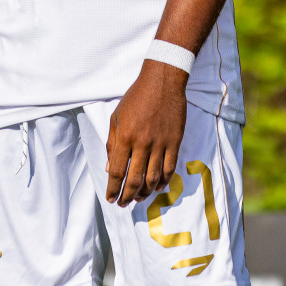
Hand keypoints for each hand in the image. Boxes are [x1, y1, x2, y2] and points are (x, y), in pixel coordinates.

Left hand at [106, 60, 187, 206]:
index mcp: (125, 137)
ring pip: (153, 177)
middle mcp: (143, 143)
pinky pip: (169, 168)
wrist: (162, 81)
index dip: (113, 188)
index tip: (110, 198)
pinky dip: (163, 181)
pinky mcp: (175, 141)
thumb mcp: (117, 117)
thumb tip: (110, 168)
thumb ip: (112, 144)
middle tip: (124, 204)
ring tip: (139, 198)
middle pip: (135, 179)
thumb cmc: (136, 97)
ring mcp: (160, 143)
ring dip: (145, 192)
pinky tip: (157, 187)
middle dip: (127, 196)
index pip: (117, 171)